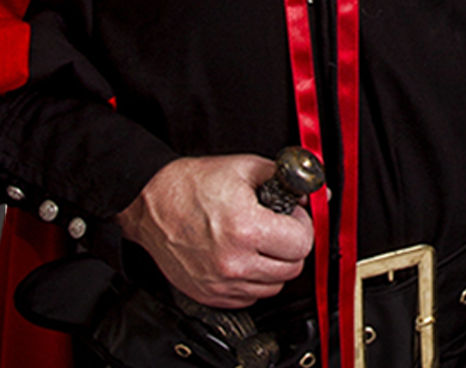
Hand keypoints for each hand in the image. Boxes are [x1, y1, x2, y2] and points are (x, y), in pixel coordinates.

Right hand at [118, 154, 315, 308]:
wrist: (151, 201)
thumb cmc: (192, 184)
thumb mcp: (245, 168)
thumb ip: (285, 180)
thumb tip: (314, 194)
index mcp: (245, 228)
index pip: (302, 244)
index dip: (302, 225)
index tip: (293, 217)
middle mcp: (234, 262)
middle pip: (292, 269)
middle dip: (290, 246)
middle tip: (278, 228)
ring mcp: (220, 283)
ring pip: (273, 287)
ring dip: (273, 266)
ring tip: (258, 242)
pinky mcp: (209, 294)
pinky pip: (249, 298)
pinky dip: (252, 280)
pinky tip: (242, 257)